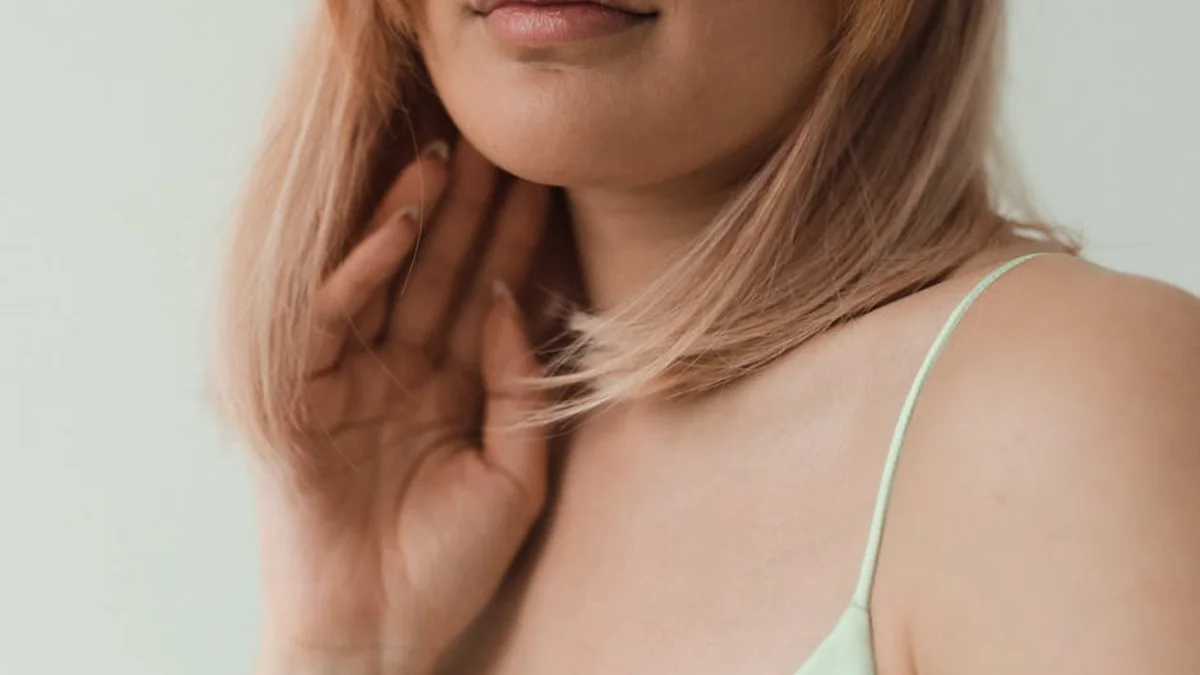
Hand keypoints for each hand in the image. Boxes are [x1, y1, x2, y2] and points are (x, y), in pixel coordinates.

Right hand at [254, 140, 551, 673]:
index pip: (485, 299)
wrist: (378, 637)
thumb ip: (517, 387)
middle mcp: (401, 374)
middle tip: (498, 144)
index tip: (545, 187)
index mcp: (450, 391)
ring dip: (414, 218)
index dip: (515, 244)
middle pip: (438, 275)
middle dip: (469, 210)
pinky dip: (360, 272)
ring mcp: (350, 380)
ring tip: (450, 155)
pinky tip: (400, 224)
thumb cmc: (446, 571)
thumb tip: (508, 300)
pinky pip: (329, 319)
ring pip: (383, 280)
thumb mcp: (513, 477)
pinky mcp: (301, 394)